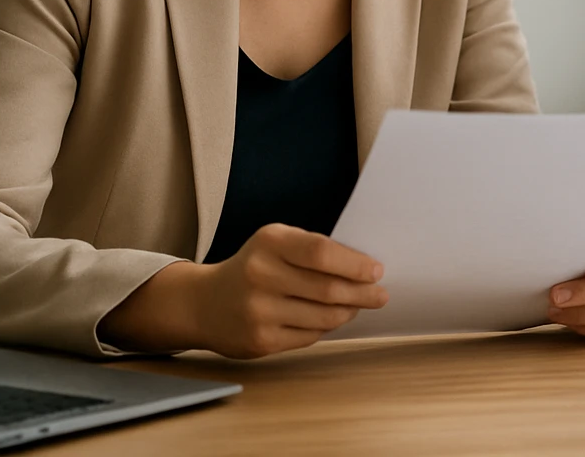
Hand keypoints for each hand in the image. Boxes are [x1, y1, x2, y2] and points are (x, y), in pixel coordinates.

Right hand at [101, 224, 388, 358]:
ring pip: (324, 316)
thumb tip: (364, 269)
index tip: (377, 271)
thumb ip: (314, 249)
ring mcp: (259, 312)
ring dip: (348, 311)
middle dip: (363, 293)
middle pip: (328, 289)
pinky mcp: (260, 341)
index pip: (322, 253)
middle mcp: (261, 276)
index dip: (355, 264)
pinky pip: (310, 335)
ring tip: (356, 305)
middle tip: (380, 295)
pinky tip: (330, 318)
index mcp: (269, 243)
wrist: (204, 303)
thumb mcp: (277, 243)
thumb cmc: (255, 266)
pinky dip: (326, 326)